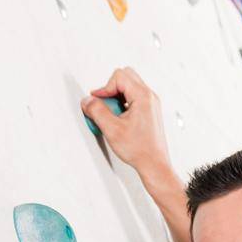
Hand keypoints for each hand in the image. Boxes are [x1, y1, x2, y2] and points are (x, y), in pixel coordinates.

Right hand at [82, 67, 171, 183]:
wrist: (154, 164)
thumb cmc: (140, 150)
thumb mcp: (111, 129)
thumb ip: (96, 111)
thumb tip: (88, 101)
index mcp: (143, 96)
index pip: (119, 76)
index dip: (105, 88)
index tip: (98, 102)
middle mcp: (149, 97)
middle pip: (126, 77)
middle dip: (111, 89)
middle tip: (106, 106)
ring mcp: (151, 104)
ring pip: (129, 87)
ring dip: (116, 97)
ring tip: (113, 115)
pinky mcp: (149, 111)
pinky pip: (133, 98)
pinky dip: (123, 104)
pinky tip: (119, 120)